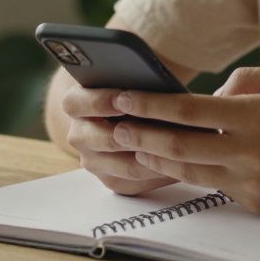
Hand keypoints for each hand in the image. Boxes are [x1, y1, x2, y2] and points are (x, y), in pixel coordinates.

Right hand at [61, 84, 176, 194]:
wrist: (121, 113)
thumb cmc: (128, 87)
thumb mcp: (126, 77)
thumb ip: (133, 77)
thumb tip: (155, 78)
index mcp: (75, 104)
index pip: (77, 104)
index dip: (101, 101)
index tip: (124, 98)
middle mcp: (80, 136)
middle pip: (103, 140)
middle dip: (133, 135)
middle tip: (159, 129)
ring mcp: (94, 162)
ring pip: (126, 167)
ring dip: (155, 158)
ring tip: (183, 150)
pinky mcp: (113, 180)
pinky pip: (139, 183)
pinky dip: (161, 174)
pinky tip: (184, 164)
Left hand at [110, 66, 259, 214]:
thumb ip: (246, 81)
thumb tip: (211, 94)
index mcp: (256, 116)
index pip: (188, 110)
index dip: (150, 104)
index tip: (122, 97)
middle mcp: (250, 152)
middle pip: (179, 146)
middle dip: (141, 135)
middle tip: (115, 127)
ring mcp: (253, 183)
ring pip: (191, 172)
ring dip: (158, 159)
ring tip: (135, 146)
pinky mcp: (258, 204)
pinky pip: (218, 187)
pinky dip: (194, 174)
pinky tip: (175, 164)